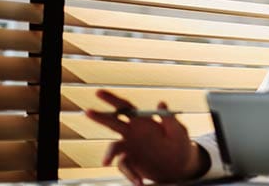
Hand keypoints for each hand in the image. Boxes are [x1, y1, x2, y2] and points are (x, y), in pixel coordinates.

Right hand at [86, 90, 208, 184]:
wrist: (180, 167)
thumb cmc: (180, 144)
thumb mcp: (179, 131)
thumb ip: (169, 119)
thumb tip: (161, 102)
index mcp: (144, 121)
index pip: (126, 107)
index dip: (112, 99)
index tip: (98, 92)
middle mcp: (133, 133)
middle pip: (113, 122)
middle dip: (100, 116)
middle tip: (88, 111)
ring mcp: (130, 148)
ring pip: (113, 147)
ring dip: (109, 154)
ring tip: (106, 162)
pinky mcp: (131, 163)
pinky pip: (125, 167)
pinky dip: (130, 175)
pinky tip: (139, 181)